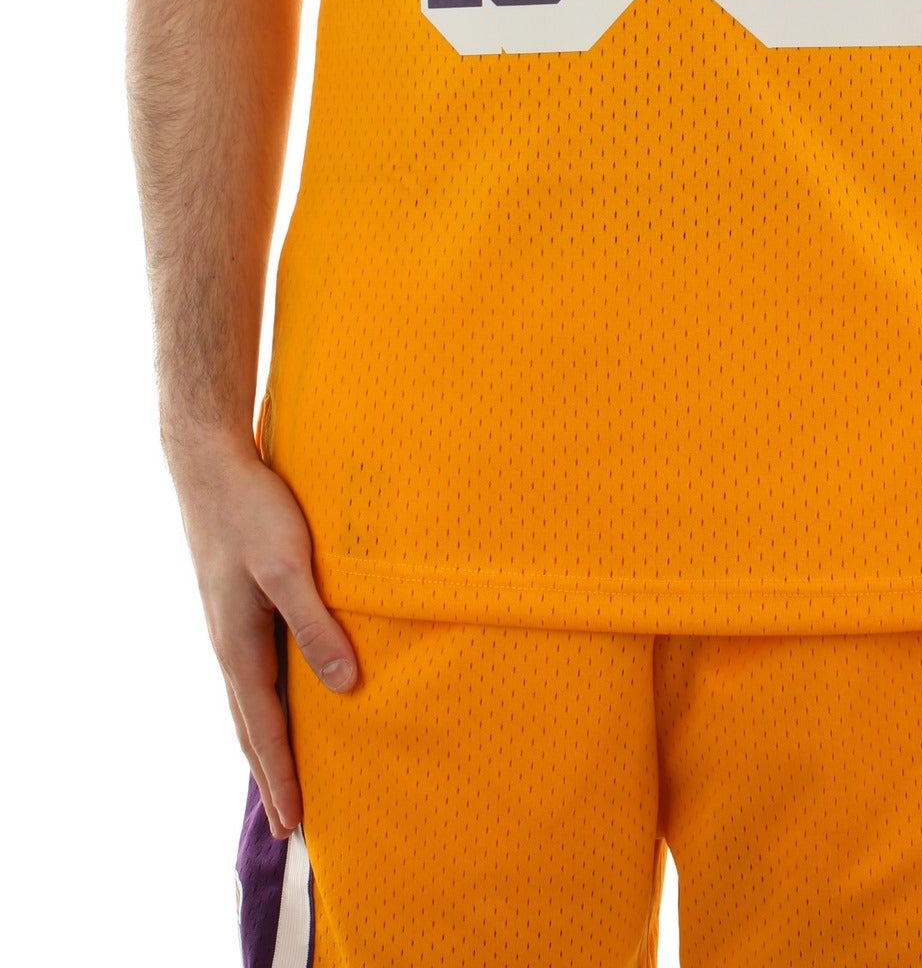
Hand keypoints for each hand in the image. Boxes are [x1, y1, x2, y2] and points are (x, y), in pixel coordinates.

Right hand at [169, 432, 357, 841]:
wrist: (210, 465)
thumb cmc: (253, 511)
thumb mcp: (290, 566)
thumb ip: (315, 624)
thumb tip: (344, 686)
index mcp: (239, 646)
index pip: (264, 728)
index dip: (282, 776)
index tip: (297, 824)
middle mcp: (230, 644)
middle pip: (251, 725)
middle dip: (271, 773)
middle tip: (290, 824)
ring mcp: (231, 625)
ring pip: (250, 699)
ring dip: (265, 741)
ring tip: (282, 775)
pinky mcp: (238, 603)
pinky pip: (254, 670)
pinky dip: (266, 702)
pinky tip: (281, 697)